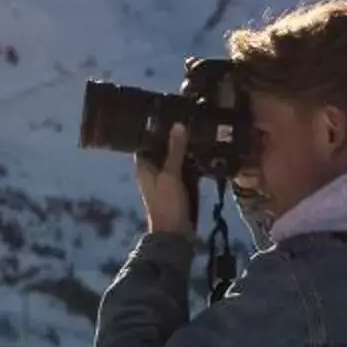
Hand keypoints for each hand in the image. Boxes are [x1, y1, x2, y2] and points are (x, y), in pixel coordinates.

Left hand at [135, 123, 195, 237]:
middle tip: (188, 116)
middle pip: (162, 148)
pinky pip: (185, 168)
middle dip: (174, 136)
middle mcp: (153, 170)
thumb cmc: (167, 204)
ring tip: (198, 128)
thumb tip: (178, 125)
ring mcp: (166, 179)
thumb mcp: (171, 175)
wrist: (175, 234)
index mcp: (144, 166)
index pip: (146, 141)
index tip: (168, 112)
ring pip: (175, 158)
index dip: (155, 128)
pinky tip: (203, 150)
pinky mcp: (179, 186)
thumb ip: (175, 150)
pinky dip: (191, 161)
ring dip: (184, 148)